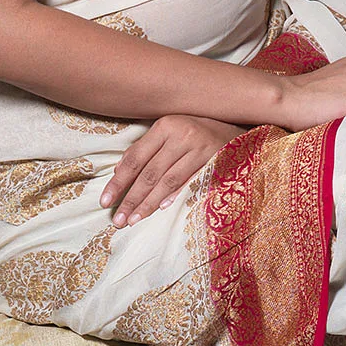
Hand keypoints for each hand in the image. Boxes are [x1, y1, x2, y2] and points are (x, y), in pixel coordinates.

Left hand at [101, 115, 244, 225]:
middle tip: (117, 219)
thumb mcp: (171, 132)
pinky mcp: (216, 161)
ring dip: (149, 203)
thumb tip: (119, 170)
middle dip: (131, 199)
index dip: (119, 182)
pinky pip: (190, 183)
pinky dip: (175, 197)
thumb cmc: (198, 130)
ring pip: (168, 181)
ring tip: (134, 220)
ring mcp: (200, 148)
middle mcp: (181, 135)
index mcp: (165, 126)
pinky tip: (161, 209)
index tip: (105, 201)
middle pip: (149, 173)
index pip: (135, 159)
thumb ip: (146, 148)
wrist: (240, 125)